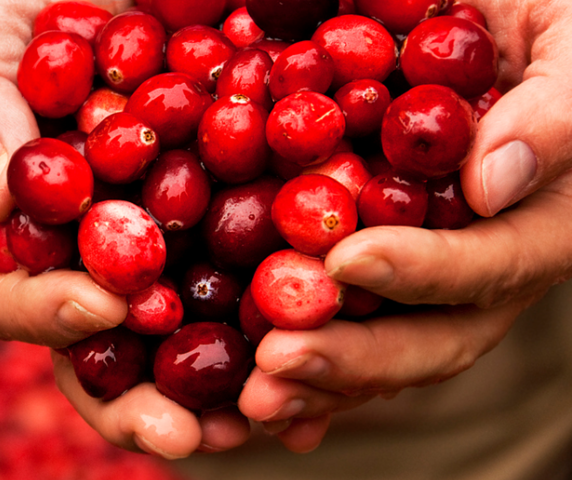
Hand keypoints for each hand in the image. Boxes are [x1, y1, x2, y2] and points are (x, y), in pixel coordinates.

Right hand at [0, 0, 251, 457]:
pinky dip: (294, 333)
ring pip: (189, 342)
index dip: (46, 315)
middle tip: (188, 434)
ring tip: (272, 418)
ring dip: (227, 391)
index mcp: (23, 222)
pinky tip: (335, 364)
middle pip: (103, 353)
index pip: (10, 295)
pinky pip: (265, 289)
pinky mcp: (244, 218)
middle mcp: (93, 250)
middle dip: (140, 401)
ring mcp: (170, 243)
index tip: (104, 305)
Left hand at [239, 0, 571, 451]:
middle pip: (427, 339)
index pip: (485, 264)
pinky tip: (244, 384)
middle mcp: (480, 268)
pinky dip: (294, 354)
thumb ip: (551, 112)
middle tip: (278, 367)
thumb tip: (491, 182)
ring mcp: (423, 279)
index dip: (421, 271)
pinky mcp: (371, 271)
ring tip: (252, 399)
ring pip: (375, 344)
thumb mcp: (568, 44)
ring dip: (314, 378)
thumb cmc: (545, 25)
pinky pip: (335, 322)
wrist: (474, 29)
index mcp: (540, 223)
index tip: (345, 261)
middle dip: (353, 358)